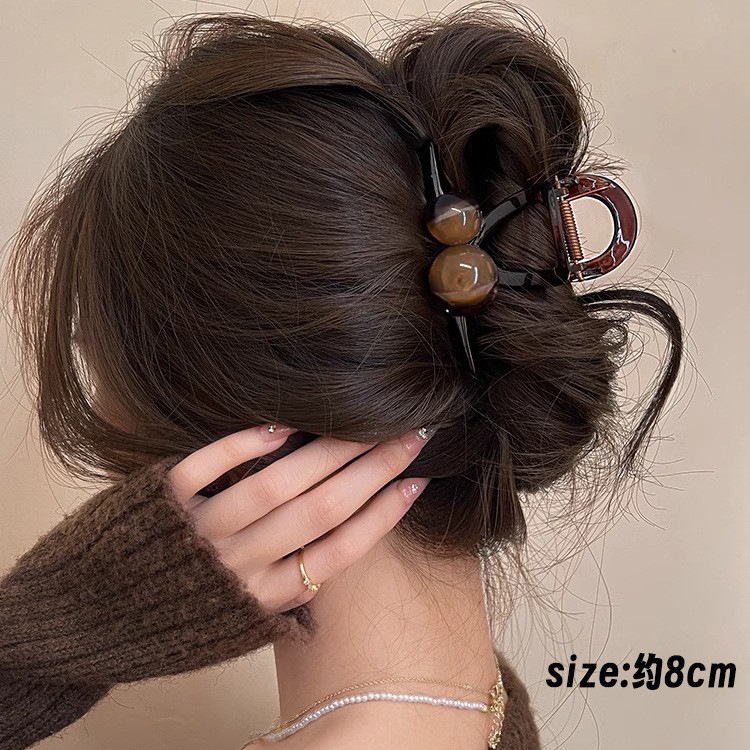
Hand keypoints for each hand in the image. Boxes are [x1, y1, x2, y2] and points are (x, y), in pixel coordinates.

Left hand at [166, 424, 433, 613]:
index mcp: (265, 598)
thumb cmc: (182, 610)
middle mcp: (239, 567)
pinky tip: (280, 424)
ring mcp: (202, 531)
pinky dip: (244, 444)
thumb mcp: (243, 617)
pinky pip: (208, 466)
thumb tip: (345, 540)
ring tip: (363, 423)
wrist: (100, 612)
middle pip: (321, 512)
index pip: (340, 552)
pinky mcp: (165, 500)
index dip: (383, 515)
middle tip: (409, 435)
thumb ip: (289, 584)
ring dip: (326, 450)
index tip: (416, 481)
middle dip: (373, 469)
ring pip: (276, 487)